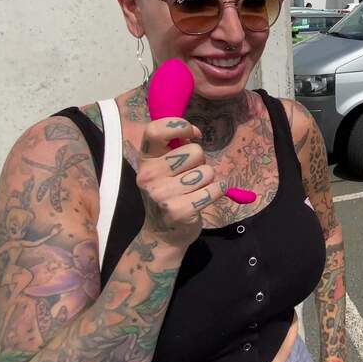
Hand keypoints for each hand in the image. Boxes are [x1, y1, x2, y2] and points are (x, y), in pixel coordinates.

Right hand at [137, 118, 226, 247]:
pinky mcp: (180, 210)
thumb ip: (173, 148)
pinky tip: (204, 197)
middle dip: (201, 161)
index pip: (155, 130)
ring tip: (194, 190)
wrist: (163, 234)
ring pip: (207, 171)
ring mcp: (163, 195)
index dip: (179, 126)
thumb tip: (194, 133)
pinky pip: (215, 189)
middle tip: (191, 175)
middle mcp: (149, 176)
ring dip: (207, 179)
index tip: (193, 134)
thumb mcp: (162, 169)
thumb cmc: (168, 193)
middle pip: (194, 151)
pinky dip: (218, 191)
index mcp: (145, 161)